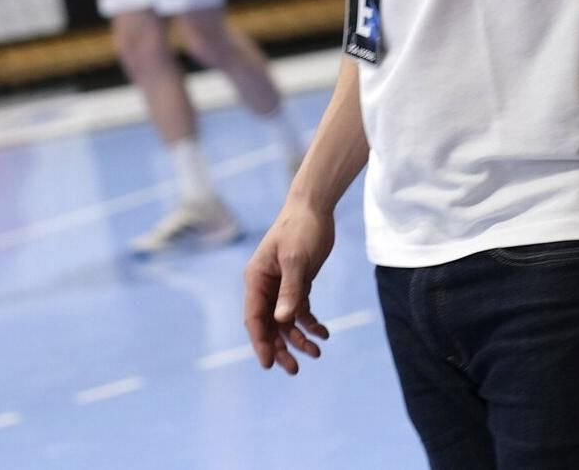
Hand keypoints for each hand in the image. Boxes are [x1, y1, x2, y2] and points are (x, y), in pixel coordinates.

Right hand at [243, 199, 335, 374]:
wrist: (315, 207)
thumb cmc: (301, 229)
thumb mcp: (297, 260)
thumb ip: (290, 290)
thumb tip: (284, 320)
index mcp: (256, 279)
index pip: (254, 318)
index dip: (260, 342)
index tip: (268, 364)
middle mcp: (265, 285)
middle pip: (268, 325)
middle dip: (280, 347)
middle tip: (294, 369)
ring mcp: (281, 285)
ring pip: (285, 321)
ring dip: (298, 338)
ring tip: (316, 353)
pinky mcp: (297, 283)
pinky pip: (300, 310)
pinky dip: (310, 324)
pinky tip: (324, 333)